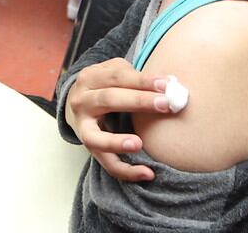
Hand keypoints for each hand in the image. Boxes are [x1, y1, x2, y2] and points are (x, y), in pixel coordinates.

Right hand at [64, 57, 179, 181]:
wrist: (77, 104)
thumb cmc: (105, 86)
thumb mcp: (113, 74)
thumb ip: (136, 77)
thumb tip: (170, 84)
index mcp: (90, 77)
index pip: (117, 77)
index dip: (142, 80)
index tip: (167, 84)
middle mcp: (81, 101)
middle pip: (108, 100)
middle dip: (138, 101)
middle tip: (165, 104)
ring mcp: (82, 127)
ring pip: (96, 137)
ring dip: (117, 142)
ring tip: (138, 144)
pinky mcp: (89, 148)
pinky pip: (106, 163)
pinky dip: (126, 170)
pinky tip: (148, 173)